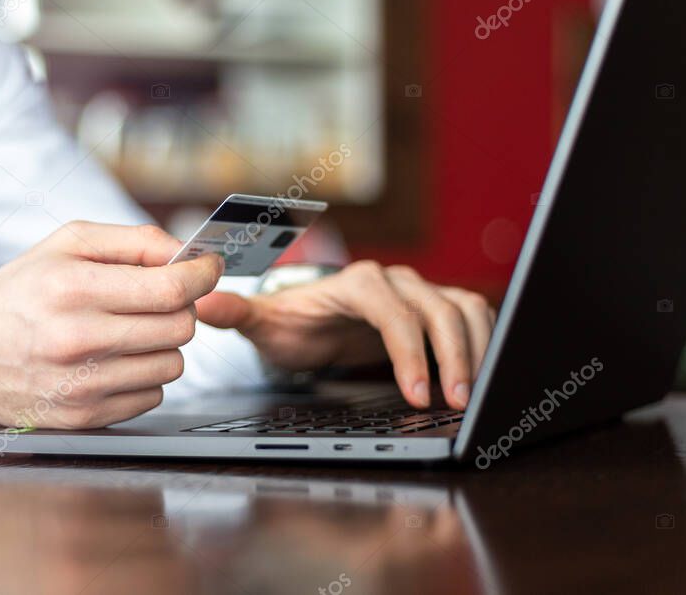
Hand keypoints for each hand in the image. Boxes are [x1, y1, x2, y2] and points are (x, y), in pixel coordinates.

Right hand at [0, 222, 223, 428]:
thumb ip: (132, 241)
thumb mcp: (66, 243)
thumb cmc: (17, 294)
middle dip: (182, 308)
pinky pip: (152, 396)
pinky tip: (116, 360)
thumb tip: (184, 253)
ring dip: (164, 344)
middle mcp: (78, 339)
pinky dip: (145, 376)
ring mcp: (81, 384)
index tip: (209, 269)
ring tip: (132, 331)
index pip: (170, 289)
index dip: (202, 276)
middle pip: (179, 328)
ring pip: (173, 365)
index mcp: (74, 288)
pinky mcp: (84, 417)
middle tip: (162, 299)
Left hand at [196, 261, 494, 409]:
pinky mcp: (435, 306)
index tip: (415, 393)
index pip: (392, 310)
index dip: (407, 351)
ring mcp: (418, 291)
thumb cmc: (291, 325)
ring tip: (472, 395)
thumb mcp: (264, 325)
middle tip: (456, 402)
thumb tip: (203, 304)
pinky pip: (471, 315)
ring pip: (462, 308)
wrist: (313, 320)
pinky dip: (482, 341)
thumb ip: (238, 315)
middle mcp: (393, 281)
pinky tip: (479, 376)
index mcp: (356, 283)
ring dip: (475, 349)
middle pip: (437, 309)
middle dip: (452, 357)